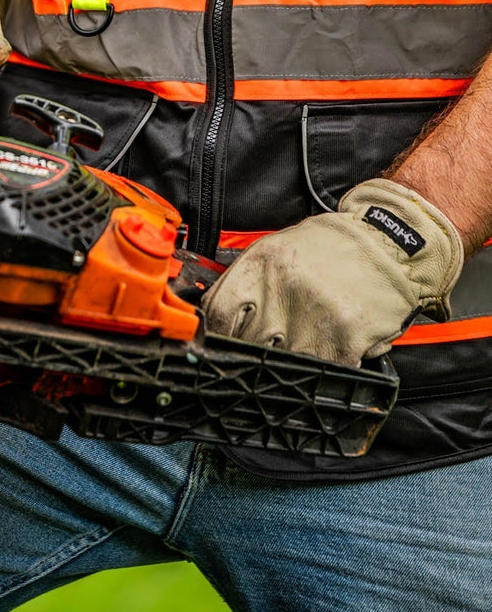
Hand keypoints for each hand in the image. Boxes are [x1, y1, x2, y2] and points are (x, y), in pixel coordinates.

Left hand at [201, 179, 463, 364]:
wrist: (393, 243)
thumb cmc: (333, 247)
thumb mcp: (279, 249)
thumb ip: (248, 280)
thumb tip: (217, 316)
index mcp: (262, 264)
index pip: (220, 313)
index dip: (218, 333)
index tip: (223, 341)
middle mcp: (283, 290)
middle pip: (248, 341)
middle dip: (255, 348)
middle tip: (268, 346)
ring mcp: (313, 317)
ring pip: (283, 360)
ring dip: (290, 359)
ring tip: (303, 342)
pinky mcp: (343, 338)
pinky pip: (321, 368)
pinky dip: (323, 365)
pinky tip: (329, 346)